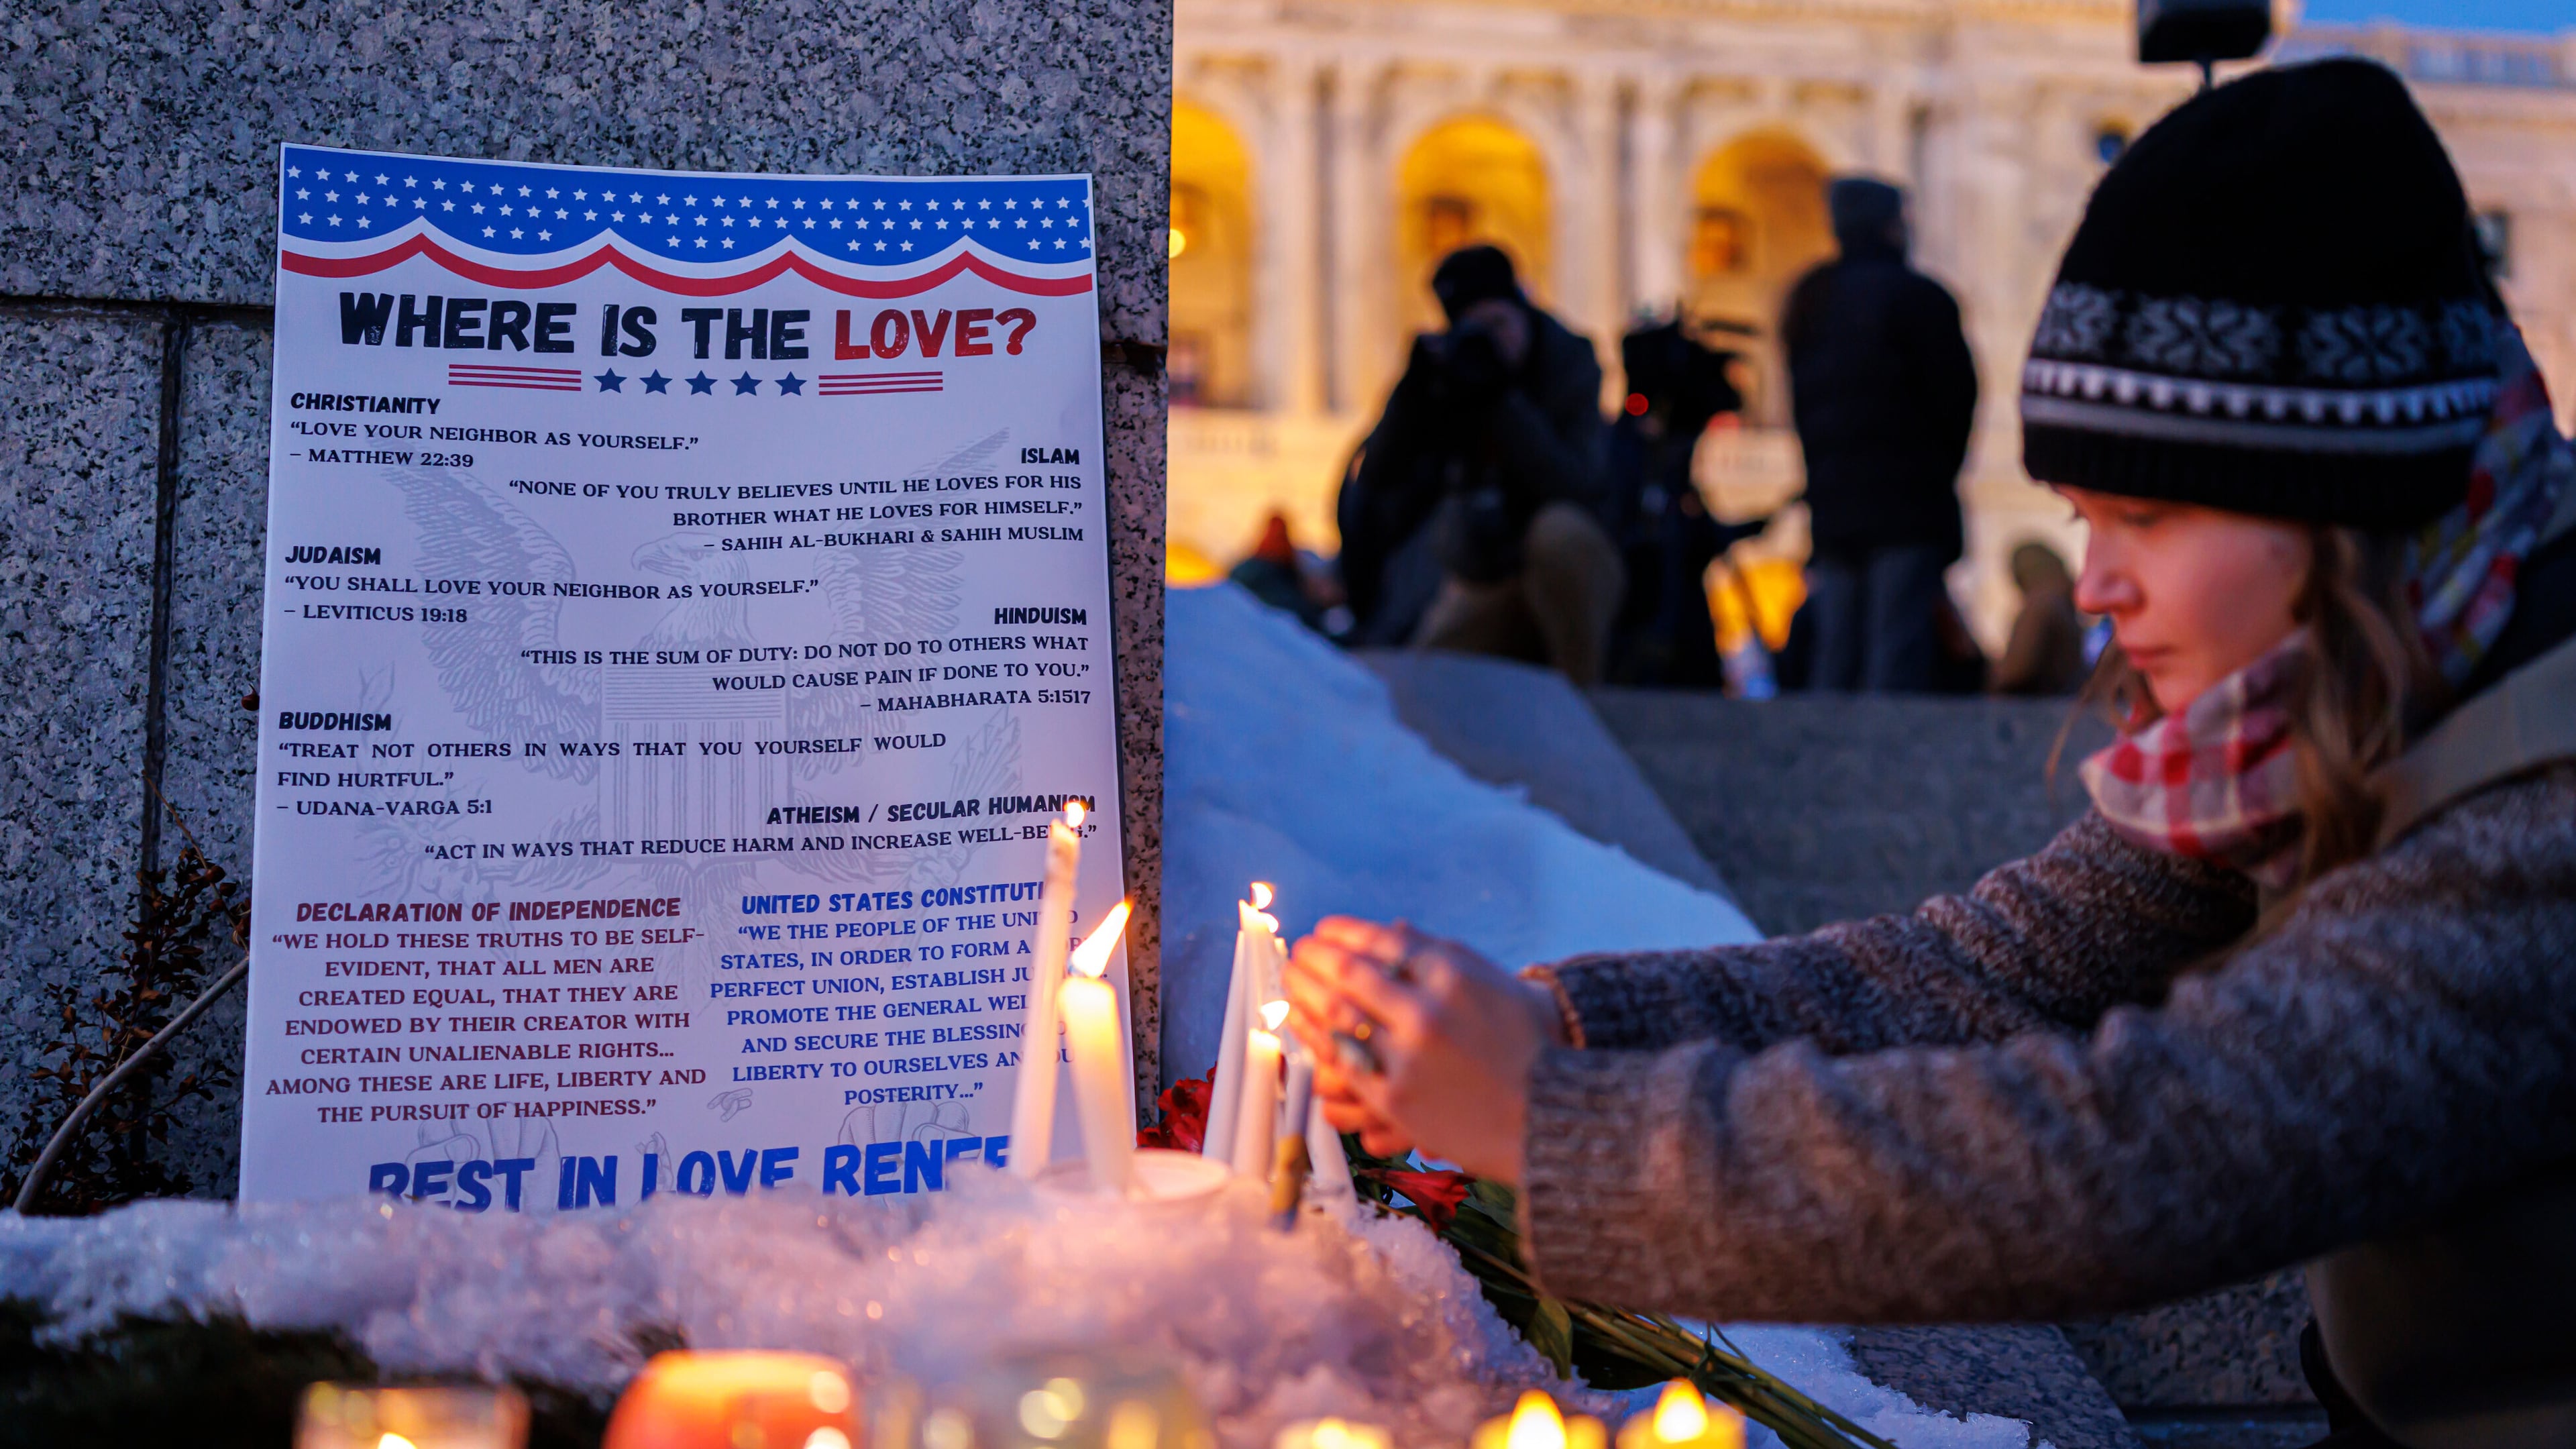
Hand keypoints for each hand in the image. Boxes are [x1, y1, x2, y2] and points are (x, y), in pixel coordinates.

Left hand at [1284, 916, 1565, 1183]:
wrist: (1549, 1109)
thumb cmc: (1522, 1039)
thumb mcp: (1487, 978)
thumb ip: (1435, 953)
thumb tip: (1389, 927)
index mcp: (1450, 974)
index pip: (1378, 942)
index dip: (1341, 934)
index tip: (1323, 931)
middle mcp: (1426, 1012)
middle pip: (1348, 976)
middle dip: (1313, 961)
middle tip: (1298, 954)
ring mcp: (1408, 1058)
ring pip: (1337, 1018)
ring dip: (1305, 995)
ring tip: (1293, 983)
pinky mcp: (1395, 1100)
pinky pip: (1342, 1063)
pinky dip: (1316, 1039)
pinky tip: (1305, 1025)